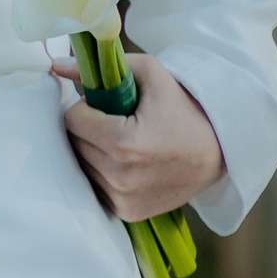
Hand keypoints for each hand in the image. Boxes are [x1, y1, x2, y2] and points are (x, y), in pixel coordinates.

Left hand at [53, 52, 225, 223]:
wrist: (219, 151)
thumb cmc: (183, 109)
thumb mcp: (151, 74)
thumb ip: (104, 67)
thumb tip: (57, 65)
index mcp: (124, 143)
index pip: (72, 120)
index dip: (87, 107)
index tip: (108, 107)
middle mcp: (121, 176)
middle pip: (74, 143)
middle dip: (88, 129)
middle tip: (117, 123)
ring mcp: (123, 198)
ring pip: (81, 166)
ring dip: (93, 152)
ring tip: (124, 144)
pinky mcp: (126, 212)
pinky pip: (94, 186)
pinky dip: (103, 173)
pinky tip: (126, 164)